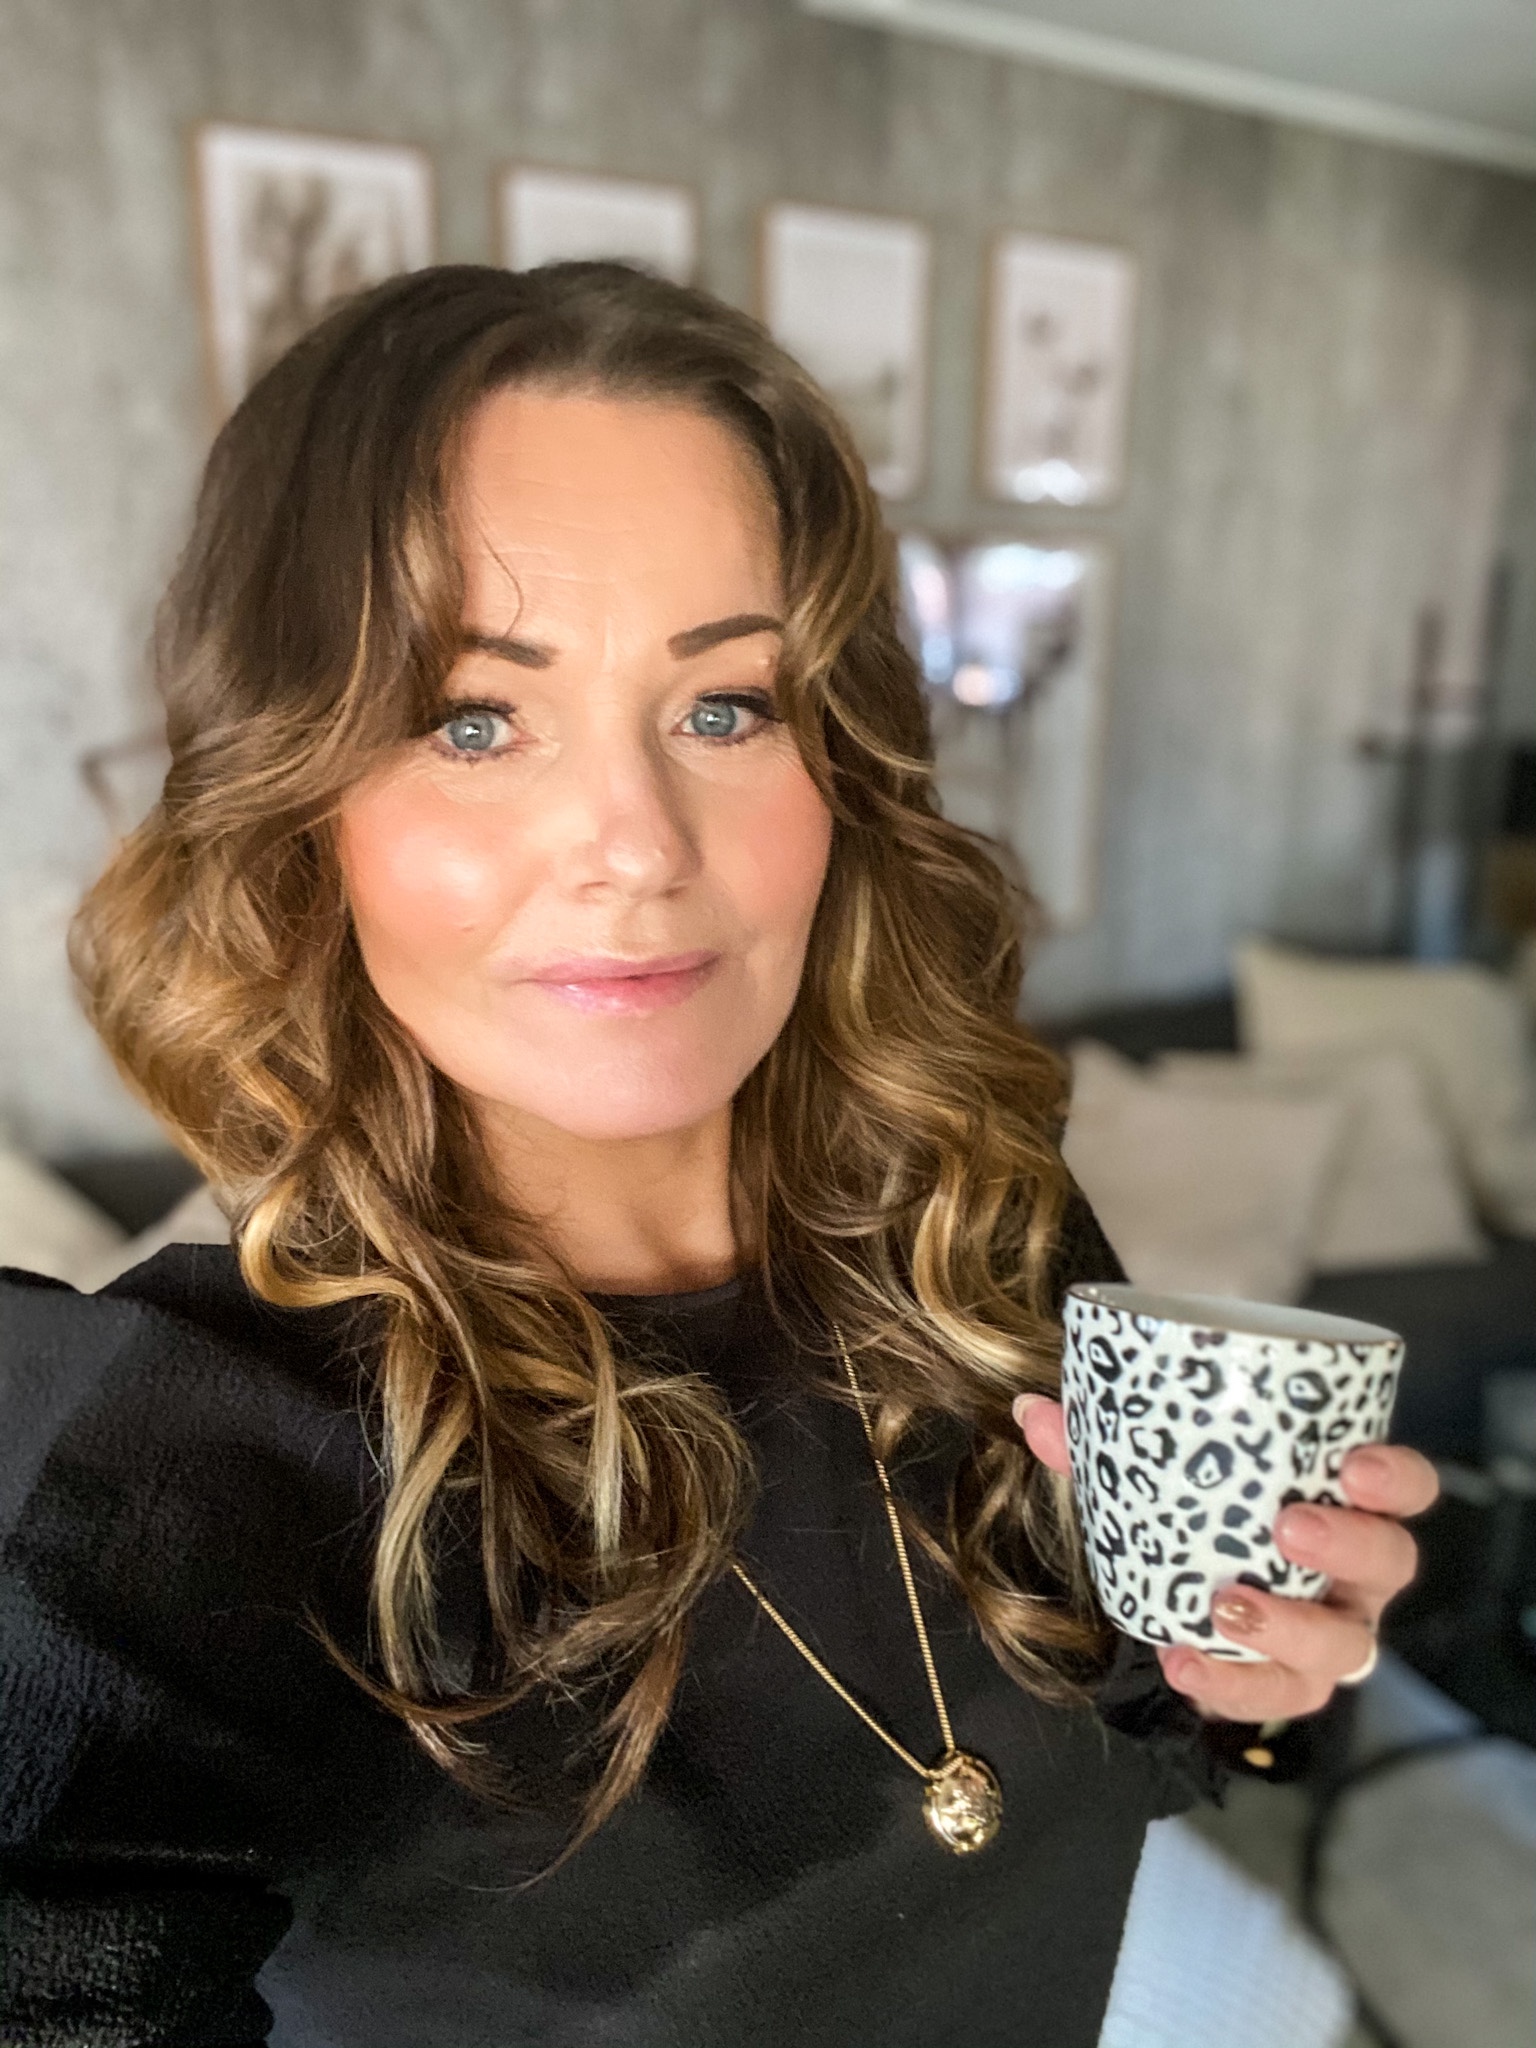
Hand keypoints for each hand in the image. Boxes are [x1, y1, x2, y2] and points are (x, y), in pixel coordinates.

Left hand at [1014, 1393, 1439, 1721]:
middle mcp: (1353, 1573)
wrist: (1178, 1586)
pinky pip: (1276, 1697)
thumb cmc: (1195, 1507)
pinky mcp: (1284, 1681)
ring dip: (1291, 1628)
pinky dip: (1232, 1685)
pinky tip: (1183, 1664)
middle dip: (1349, 1546)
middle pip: (1391, 1564)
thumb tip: (1031, 1411)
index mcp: (1344, 1502)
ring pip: (1346, 1648)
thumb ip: (1098, 1438)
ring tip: (1226, 1606)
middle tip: (1289, 1527)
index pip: (1406, 1488)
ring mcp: (1329, 1632)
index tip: (1353, 1465)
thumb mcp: (1153, 1465)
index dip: (1395, 1478)